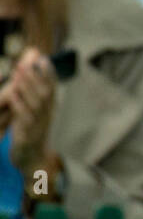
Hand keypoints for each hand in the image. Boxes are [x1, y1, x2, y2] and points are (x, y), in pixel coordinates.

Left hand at [0, 47, 56, 173]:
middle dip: (35, 76)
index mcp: (49, 108)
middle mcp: (47, 116)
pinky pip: (25, 119)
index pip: (52, 88)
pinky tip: (13, 94)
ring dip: (28, 86)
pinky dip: (20, 105)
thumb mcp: (35, 112)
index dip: (49, 73)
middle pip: (45, 93)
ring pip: (37, 104)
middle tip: (24, 62)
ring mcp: (39, 126)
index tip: (43, 59)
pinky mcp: (29, 136)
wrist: (32, 160)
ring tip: (18, 72)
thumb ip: (35, 93)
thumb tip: (31, 71)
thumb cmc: (31, 131)